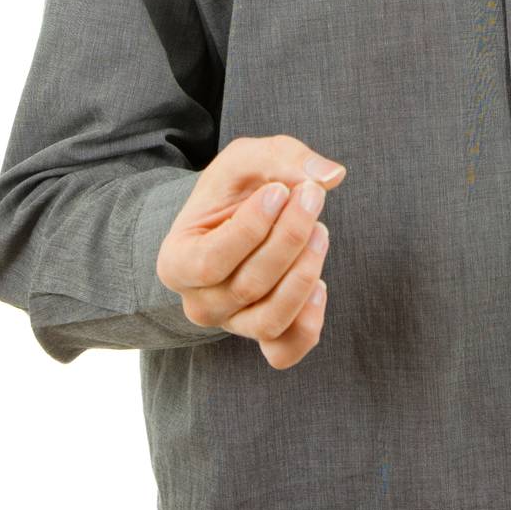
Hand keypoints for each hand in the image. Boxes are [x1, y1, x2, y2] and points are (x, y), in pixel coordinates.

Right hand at [155, 134, 347, 368]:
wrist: (237, 215)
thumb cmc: (236, 188)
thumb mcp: (248, 159)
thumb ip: (283, 159)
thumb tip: (333, 176)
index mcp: (177, 262)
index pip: (212, 261)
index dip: (251, 228)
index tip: (279, 190)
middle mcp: (199, 303)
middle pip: (249, 285)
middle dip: (290, 237)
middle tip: (312, 196)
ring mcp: (232, 324)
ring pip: (270, 320)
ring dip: (304, 275)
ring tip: (321, 230)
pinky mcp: (264, 334)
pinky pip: (286, 351)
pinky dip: (309, 324)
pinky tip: (322, 284)